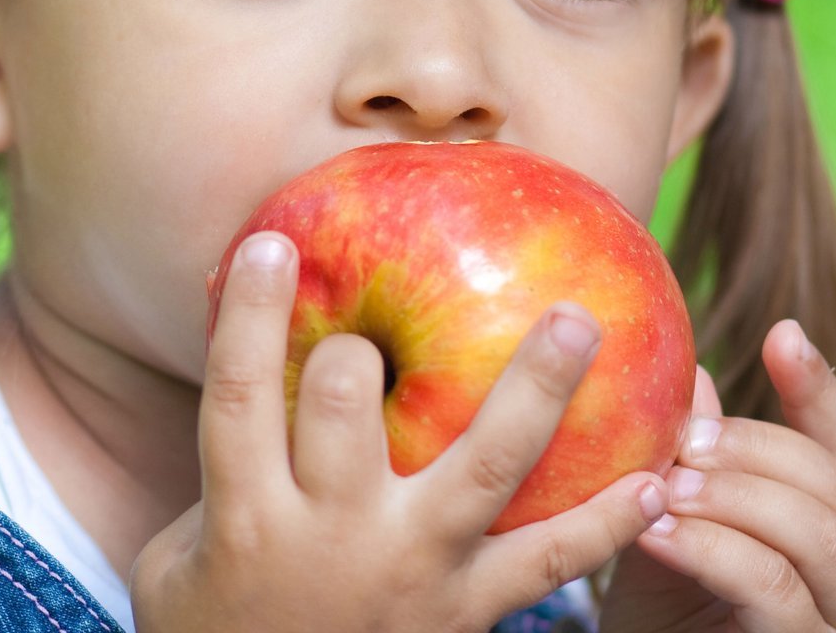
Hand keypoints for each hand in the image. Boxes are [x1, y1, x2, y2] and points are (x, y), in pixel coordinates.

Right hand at [130, 231, 669, 632]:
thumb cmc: (215, 628)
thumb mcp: (180, 552)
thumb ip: (223, 461)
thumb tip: (237, 330)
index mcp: (248, 518)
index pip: (241, 395)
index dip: (252, 316)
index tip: (274, 242)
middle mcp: (331, 537)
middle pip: (349, 407)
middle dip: (368, 343)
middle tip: (400, 291)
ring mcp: (411, 574)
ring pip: (482, 466)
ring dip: (535, 388)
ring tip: (579, 319)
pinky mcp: (468, 615)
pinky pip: (550, 563)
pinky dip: (606, 522)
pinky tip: (654, 477)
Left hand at [598, 321, 835, 631]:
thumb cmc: (660, 608)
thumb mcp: (664, 518)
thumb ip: (682, 454)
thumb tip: (684, 367)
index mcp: (826, 522)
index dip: (816, 387)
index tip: (784, 332)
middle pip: (830, 484)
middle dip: (752, 450)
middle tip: (680, 440)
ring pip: (818, 536)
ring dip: (735, 500)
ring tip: (665, 486)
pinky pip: (775, 592)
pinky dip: (715, 552)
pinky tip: (657, 532)